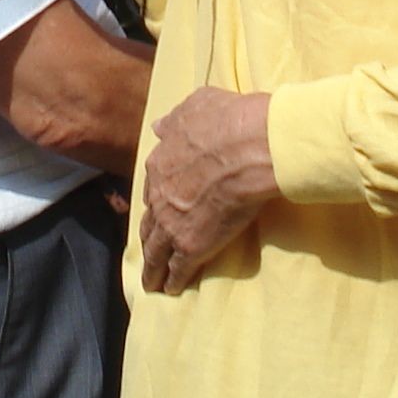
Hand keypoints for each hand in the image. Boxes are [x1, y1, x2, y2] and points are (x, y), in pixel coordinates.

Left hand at [136, 88, 278, 295]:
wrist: (249, 146)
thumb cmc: (228, 120)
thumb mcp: (195, 107)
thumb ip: (175, 120)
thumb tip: (159, 126)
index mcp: (160, 163)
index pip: (153, 188)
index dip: (157, 201)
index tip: (159, 210)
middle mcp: (160, 196)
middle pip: (149, 223)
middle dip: (148, 239)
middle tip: (148, 253)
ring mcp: (173, 223)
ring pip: (156, 251)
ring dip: (152, 268)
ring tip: (151, 282)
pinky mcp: (192, 246)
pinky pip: (177, 269)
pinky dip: (172, 281)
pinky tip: (170, 290)